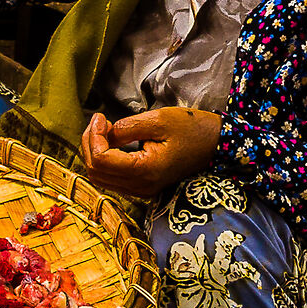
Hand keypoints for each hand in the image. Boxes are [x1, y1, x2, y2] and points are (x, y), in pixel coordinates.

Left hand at [81, 108, 222, 201]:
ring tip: (104, 131)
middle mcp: (141, 186)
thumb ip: (127, 128)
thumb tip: (104, 133)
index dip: (94, 137)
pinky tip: (112, 143)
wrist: (216, 145)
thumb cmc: (192, 129)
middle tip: (99, 122)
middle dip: (90, 145)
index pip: (101, 160)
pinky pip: (112, 179)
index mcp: (145, 170)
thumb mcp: (159, 120)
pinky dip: (104, 161)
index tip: (101, 117)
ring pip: (100, 178)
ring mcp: (141, 190)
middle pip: (95, 172)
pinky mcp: (143, 187)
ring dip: (95, 154)